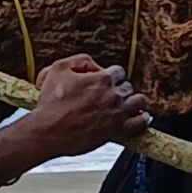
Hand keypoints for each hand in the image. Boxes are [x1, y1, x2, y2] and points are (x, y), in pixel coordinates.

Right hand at [23, 54, 150, 158]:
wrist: (48, 131)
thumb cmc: (51, 103)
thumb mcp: (58, 68)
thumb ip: (80, 60)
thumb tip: (95, 66)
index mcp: (102, 79)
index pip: (118, 71)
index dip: (110, 75)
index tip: (103, 82)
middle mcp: (113, 95)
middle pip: (128, 86)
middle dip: (119, 89)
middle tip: (109, 95)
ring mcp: (117, 113)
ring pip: (139, 102)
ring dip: (133, 101)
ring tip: (126, 104)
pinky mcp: (117, 131)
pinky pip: (141, 123)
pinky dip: (143, 119)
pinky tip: (141, 117)